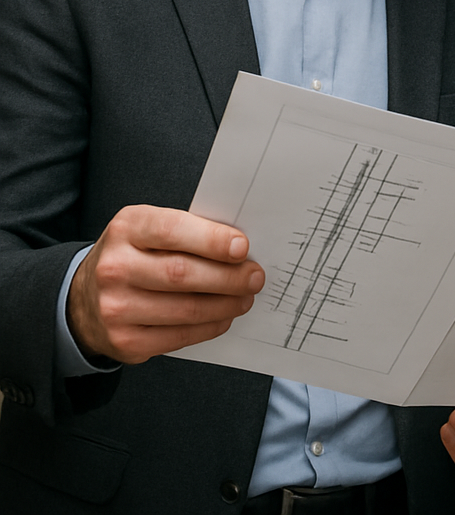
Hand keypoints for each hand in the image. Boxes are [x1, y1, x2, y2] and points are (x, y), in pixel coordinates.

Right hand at [67, 204, 264, 363]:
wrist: (84, 297)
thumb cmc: (133, 254)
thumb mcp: (149, 229)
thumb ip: (188, 232)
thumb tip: (240, 246)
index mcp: (127, 228)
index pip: (173, 231)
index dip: (212, 240)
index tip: (243, 247)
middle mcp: (115, 267)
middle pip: (182, 274)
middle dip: (228, 277)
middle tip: (254, 277)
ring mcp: (116, 308)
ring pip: (185, 309)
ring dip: (225, 304)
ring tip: (245, 297)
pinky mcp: (125, 341)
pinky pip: (179, 336)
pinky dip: (210, 327)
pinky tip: (224, 316)